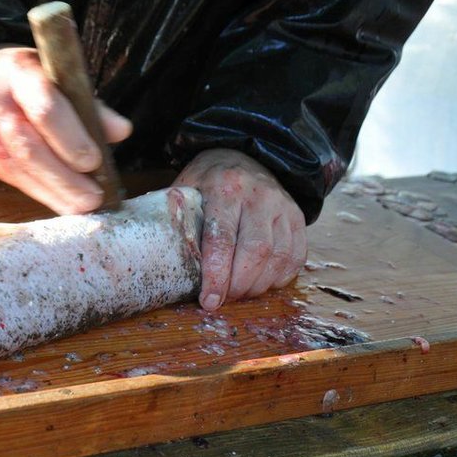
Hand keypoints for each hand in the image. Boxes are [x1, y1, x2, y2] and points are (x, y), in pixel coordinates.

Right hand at [0, 46, 131, 213]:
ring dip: (51, 192)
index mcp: (18, 72)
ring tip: (80, 207)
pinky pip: (5, 175)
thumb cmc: (27, 77)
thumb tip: (122, 131)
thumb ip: (88, 104)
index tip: (94, 162)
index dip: (70, 139)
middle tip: (92, 200)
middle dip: (64, 179)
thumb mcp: (57, 76)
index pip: (45, 109)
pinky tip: (57, 199)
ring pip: (15, 168)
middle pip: (28, 148)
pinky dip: (35, 189)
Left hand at [174, 149, 305, 309]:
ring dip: (259, 285)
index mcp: (224, 188)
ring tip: (240, 293)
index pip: (221, 238)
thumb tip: (159, 258)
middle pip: (255, 251)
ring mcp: (282, 206)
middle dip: (239, 285)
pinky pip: (295, 256)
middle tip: (224, 299)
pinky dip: (279, 278)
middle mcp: (258, 196)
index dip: (216, 275)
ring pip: (279, 257)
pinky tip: (261, 283)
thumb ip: (178, 218)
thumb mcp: (186, 189)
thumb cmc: (208, 182)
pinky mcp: (297, 217)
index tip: (209, 300)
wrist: (244, 156)